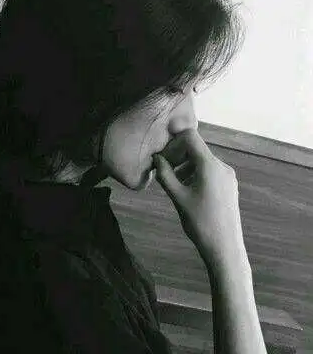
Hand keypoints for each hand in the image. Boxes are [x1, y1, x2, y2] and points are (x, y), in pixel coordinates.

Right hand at [153, 129, 246, 269]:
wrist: (225, 247)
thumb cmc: (199, 222)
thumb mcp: (178, 197)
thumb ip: (165, 174)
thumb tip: (156, 158)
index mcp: (210, 165)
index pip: (190, 137)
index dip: (173, 142)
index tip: (162, 158)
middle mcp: (221, 165)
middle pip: (196, 148)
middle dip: (177, 156)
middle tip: (163, 172)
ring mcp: (227, 175)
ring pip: (202, 160)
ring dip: (185, 166)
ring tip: (173, 184)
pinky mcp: (229, 185)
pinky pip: (210, 171)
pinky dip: (195, 174)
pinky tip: (187, 190)